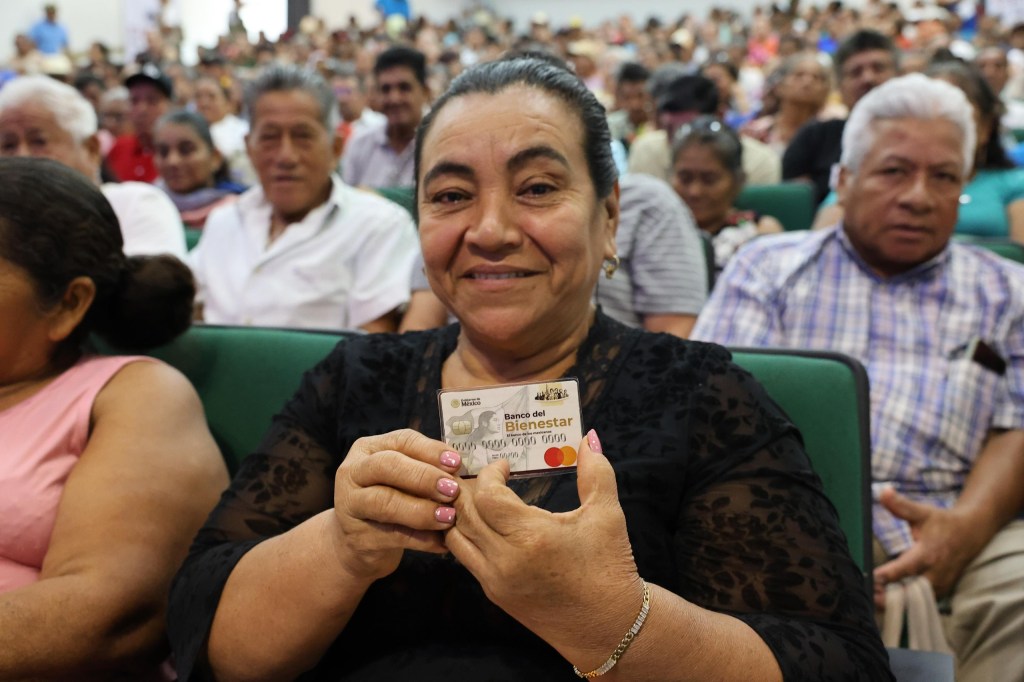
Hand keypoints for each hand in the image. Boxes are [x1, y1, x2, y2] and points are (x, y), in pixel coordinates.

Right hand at [330, 429, 462, 582]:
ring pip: (385, 502)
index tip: (456, 463)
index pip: (401, 440)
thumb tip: (460, 469)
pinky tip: (441, 542)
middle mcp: (353, 472)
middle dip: (423, 477)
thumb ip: (425, 470)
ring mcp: (349, 505)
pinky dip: (421, 540)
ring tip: (448, 518)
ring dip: (421, 510)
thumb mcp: (403, 480)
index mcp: (369, 449)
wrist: (358, 543)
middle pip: (387, 466)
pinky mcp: (356, 536)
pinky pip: (391, 536)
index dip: (430, 450)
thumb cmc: (391, 501)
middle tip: (452, 490)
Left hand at [444, 430, 641, 662]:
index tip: (504, 465)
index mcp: (531, 537)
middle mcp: (505, 560)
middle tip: (481, 472)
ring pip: (456, 538)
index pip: (486, 495)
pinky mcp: (494, 593)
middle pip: (462, 513)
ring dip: (460, 513)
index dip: (490, 473)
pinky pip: (465, 557)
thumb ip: (596, 471)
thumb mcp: (607, 514)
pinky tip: (481, 522)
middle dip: (467, 488)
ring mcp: (495, 580)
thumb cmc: (610, 568)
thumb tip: (588, 436)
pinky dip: (466, 535)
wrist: (608, 627)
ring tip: (476, 495)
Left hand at [872, 488, 980, 604]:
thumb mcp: (921, 512)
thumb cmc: (942, 522)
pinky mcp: (941, 593)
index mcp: (927, 554)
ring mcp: (939, 586)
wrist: (971, 534)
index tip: (869, 579)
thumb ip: (900, 505)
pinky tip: (887, 604)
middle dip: (887, 597)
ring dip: (895, 604)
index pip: (904, 569)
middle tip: (866, 596)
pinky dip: (906, 605)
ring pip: (915, 602)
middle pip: (908, 593)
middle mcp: (934, 574)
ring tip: (871, 601)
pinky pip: (922, 604)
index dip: (886, 576)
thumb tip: (884, 491)